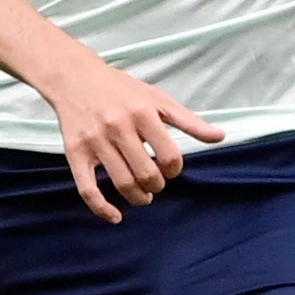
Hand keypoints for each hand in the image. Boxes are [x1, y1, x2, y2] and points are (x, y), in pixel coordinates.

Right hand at [36, 55, 224, 222]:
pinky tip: (115, 217)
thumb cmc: (120, 89)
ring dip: (138, 198)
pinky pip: (87, 190)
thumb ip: (189, 121)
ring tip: (143, 196)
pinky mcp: (74, 153)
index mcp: (142, 113)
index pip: (169, 156)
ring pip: (122, 183)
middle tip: (156, 184)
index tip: (170, 169)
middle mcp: (118, 127)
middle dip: (157, 186)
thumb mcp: (157, 99)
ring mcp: (95, 142)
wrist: (74, 77)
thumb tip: (220, 136)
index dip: (175, 169)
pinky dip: (102, 209)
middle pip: (146, 174)